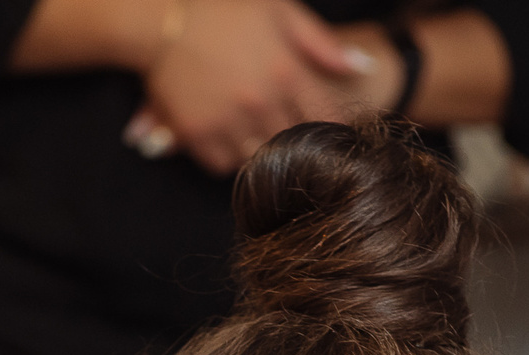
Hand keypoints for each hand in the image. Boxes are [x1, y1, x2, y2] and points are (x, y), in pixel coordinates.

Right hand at [132, 0, 363, 173]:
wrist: (164, 22)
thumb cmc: (225, 12)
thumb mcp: (280, 13)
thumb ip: (322, 44)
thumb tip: (364, 68)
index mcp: (286, 73)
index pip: (325, 120)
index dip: (329, 129)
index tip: (325, 130)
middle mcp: (259, 103)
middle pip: (293, 145)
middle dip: (294, 140)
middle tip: (286, 131)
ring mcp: (227, 122)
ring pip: (258, 159)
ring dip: (260, 150)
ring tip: (253, 130)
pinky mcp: (197, 134)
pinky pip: (222, 165)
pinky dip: (227, 156)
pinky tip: (226, 135)